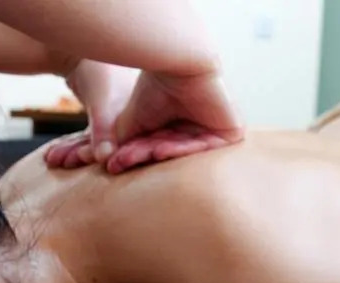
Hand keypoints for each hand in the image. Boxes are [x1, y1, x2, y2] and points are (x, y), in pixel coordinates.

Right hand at [46, 64, 244, 174]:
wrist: (179, 61)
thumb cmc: (156, 86)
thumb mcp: (134, 122)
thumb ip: (126, 144)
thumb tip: (107, 165)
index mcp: (182, 129)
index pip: (157, 149)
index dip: (135, 156)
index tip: (113, 165)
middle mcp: (199, 131)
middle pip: (170, 153)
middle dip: (145, 155)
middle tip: (122, 161)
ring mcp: (217, 132)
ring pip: (185, 154)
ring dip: (161, 153)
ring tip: (141, 152)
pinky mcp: (232, 133)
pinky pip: (206, 150)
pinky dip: (184, 150)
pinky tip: (162, 148)